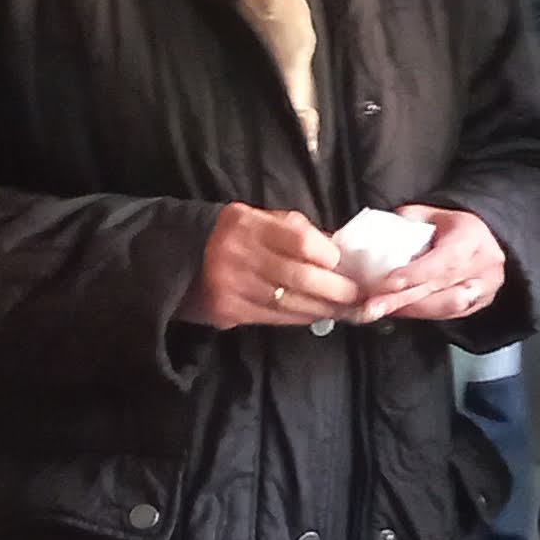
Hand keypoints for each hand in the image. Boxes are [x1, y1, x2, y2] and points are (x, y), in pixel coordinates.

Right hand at [184, 204, 357, 331]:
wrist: (180, 257)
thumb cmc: (234, 236)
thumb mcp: (262, 221)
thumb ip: (298, 232)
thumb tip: (342, 254)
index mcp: (248, 224)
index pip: (300, 241)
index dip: (328, 256)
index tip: (342, 264)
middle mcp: (238, 254)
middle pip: (300, 278)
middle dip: (336, 290)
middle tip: (359, 296)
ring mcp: (231, 286)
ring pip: (291, 303)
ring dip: (325, 309)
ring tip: (347, 310)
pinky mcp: (227, 310)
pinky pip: (275, 318)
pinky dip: (302, 318)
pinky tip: (318, 315)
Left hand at [348, 206, 507, 324]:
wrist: (484, 239)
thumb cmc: (454, 226)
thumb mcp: (431, 214)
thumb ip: (407, 223)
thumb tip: (377, 236)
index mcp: (473, 236)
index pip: (447, 258)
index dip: (418, 273)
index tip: (390, 283)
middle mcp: (484, 263)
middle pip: (443, 287)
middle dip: (404, 299)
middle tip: (374, 306)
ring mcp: (485, 287)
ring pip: (447, 307)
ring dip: (411, 310)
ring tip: (382, 310)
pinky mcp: (480, 303)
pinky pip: (449, 315)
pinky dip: (421, 314)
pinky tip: (399, 311)